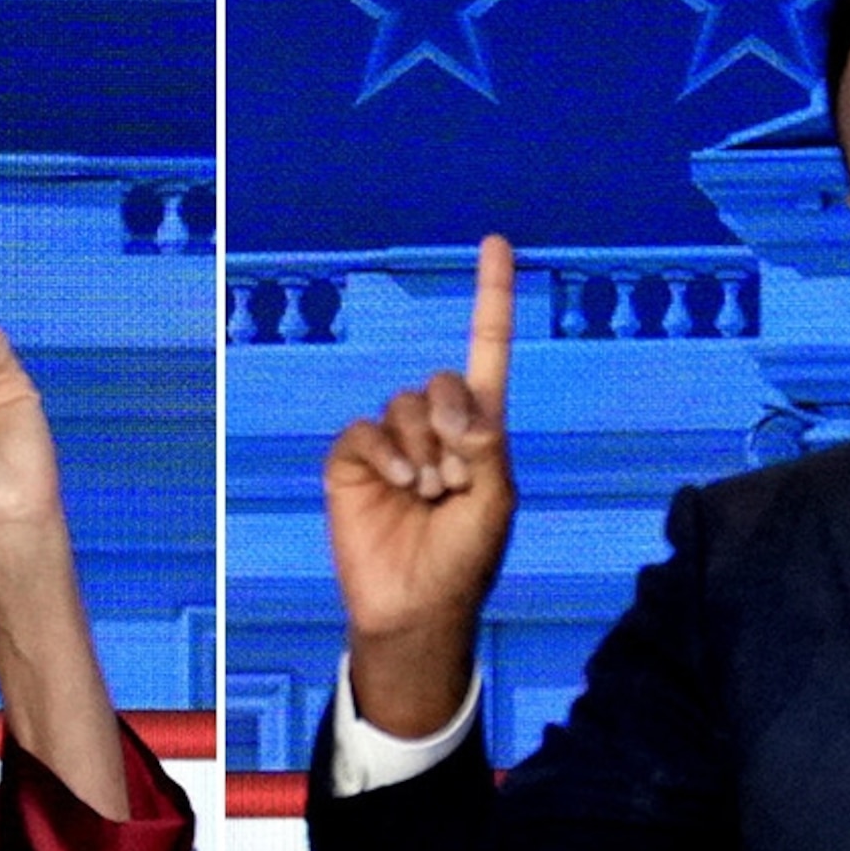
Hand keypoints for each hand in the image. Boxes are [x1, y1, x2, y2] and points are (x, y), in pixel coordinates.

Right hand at [325, 236, 517, 736]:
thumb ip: (488, 448)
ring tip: (429, 495)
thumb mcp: (496, 503)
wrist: (414, 608)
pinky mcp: (352, 462)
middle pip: (440, 381)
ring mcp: (391, 444)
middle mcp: (434, 427)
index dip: (491, 297)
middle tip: (456, 478)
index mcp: (479, 431)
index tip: (497, 242)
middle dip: (452, 421)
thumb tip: (462, 410)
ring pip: (403, 407)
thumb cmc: (464, 560)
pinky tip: (400, 488)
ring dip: (422, 449)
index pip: (486, 352)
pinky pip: (364, 432)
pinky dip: (385, 455)